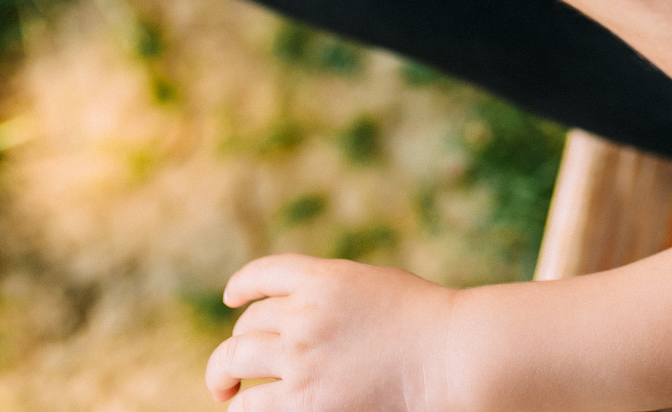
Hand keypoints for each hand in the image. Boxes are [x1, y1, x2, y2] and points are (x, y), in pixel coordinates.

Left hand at [206, 255, 460, 409]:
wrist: (448, 355)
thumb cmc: (425, 323)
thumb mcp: (375, 287)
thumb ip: (333, 294)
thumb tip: (294, 312)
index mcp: (325, 278)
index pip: (263, 274)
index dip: (242, 286)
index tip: (233, 299)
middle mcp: (305, 313)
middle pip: (246, 325)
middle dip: (238, 343)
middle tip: (234, 364)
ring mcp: (301, 357)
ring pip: (233, 361)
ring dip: (222, 377)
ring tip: (225, 390)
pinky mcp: (304, 401)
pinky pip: (252, 404)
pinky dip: (245, 406)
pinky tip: (248, 406)